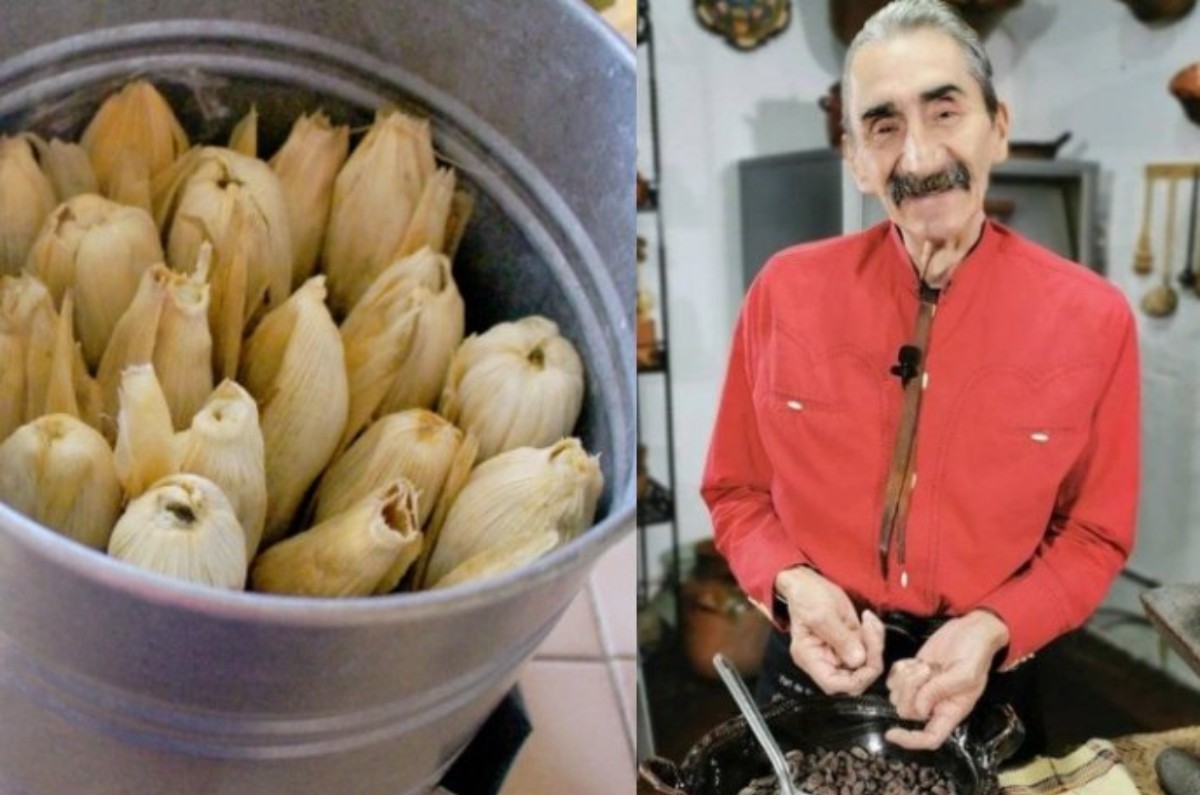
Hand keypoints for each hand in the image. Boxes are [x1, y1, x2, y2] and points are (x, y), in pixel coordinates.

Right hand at [775, 566, 884, 694]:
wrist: (807, 582)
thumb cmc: (806, 596)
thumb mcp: (822, 615)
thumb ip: (840, 639)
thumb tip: (858, 660)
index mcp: (810, 658)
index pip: (834, 684)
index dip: (855, 680)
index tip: (868, 661)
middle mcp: (824, 660)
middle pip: (855, 677)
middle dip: (870, 658)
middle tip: (871, 633)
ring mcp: (838, 652)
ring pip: (866, 663)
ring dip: (875, 644)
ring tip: (868, 621)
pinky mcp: (849, 642)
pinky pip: (869, 648)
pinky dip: (875, 636)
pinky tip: (869, 620)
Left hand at [884, 610, 1009, 749]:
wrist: (971, 631)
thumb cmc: (975, 653)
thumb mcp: (965, 672)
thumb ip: (941, 690)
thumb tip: (919, 708)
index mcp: (952, 711)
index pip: (930, 738)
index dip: (910, 741)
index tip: (891, 733)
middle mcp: (934, 705)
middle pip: (907, 712)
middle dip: (910, 690)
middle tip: (926, 669)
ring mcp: (921, 689)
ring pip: (897, 695)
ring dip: (905, 678)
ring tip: (924, 665)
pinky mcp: (912, 673)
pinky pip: (893, 680)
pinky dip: (899, 670)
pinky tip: (914, 661)